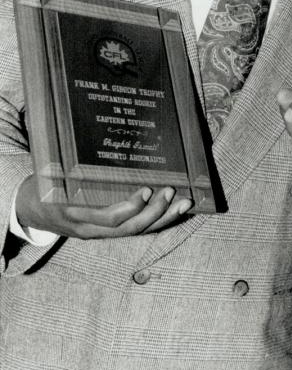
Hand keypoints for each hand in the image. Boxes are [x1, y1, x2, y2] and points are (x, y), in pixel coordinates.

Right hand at [15, 175, 191, 239]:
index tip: (147, 188)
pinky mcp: (106, 233)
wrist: (29, 210)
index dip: (131, 206)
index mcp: (75, 213)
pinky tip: (173, 211)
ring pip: (135, 233)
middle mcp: (89, 228)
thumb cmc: (44, 185)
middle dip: (155, 212)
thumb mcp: (53, 175)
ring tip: (183, 203)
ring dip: (162, 219)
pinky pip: (134, 231)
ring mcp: (98, 234)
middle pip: (129, 228)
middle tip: (171, 191)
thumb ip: (72, 165)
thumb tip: (99, 135)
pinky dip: (156, 222)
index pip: (109, 218)